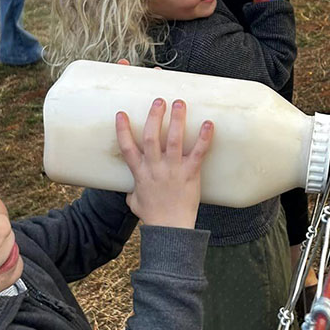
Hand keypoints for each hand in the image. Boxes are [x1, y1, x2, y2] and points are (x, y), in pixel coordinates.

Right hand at [115, 99, 212, 228]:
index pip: (127, 148)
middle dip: (154, 116)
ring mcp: (173, 170)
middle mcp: (155, 168)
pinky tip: (208, 124)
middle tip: (159, 101)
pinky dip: (204, 138)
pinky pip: (198, 153)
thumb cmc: (153, 216)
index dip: (122, 130)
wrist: (171, 229)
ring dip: (177, 120)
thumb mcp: (134, 201)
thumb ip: (132, 190)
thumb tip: (131, 188)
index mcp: (140, 173)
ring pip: (173, 140)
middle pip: (151, 137)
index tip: (121, 113)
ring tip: (179, 103)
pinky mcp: (190, 174)